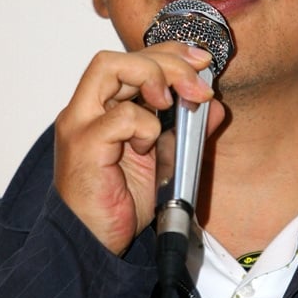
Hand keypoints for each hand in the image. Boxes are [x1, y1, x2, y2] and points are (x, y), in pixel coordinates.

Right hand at [53, 42, 224, 254]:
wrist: (94, 244)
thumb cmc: (119, 204)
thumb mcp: (165, 161)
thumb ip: (188, 133)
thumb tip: (217, 108)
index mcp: (101, 108)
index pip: (130, 58)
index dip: (167, 53)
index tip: (201, 62)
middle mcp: (85, 109)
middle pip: (120, 57)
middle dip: (167, 62)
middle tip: (197, 86)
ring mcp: (80, 125)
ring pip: (110, 68)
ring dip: (153, 78)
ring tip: (172, 104)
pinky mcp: (83, 146)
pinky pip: (120, 117)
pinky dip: (145, 126)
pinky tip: (147, 148)